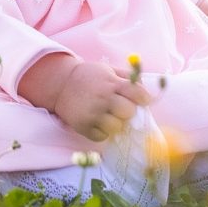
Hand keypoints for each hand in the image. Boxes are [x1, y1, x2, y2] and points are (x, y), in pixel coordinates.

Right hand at [22, 56, 151, 141]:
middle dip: (128, 112)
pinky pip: (101, 136)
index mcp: (112, 83)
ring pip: (116, 128)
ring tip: (110, 117)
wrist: (61, 83)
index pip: (137, 94)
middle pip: (128, 112)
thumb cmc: (89, 76)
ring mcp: (92, 113)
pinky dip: (103, 132)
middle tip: (122, 109)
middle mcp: (103, 98)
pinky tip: (99, 123)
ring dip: (116, 124)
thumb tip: (146, 91)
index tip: (144, 101)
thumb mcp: (108, 70)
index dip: (144, 99)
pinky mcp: (83, 126)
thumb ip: (127, 78)